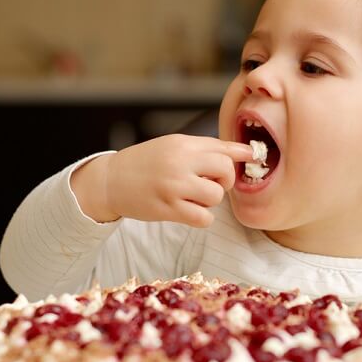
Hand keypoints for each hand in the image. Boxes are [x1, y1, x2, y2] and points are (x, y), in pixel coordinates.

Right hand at [72, 134, 252, 226]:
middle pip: (226, 170)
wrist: (111, 180)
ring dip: (210, 200)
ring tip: (193, 196)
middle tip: (210, 183)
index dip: (240, 156)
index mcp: (182, 143)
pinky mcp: (167, 209)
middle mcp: (179, 162)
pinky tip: (189, 210)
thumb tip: (245, 151)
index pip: (223, 148)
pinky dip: (202, 217)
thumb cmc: (147, 163)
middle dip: (225, 180)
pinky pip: (203, 217)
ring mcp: (173, 186)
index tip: (251, 159)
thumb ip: (207, 148)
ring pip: (216, 196)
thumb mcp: (173, 146)